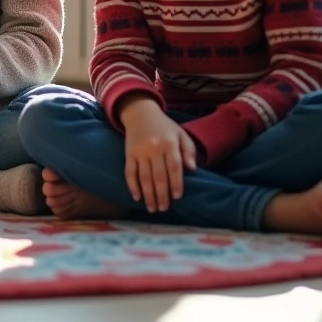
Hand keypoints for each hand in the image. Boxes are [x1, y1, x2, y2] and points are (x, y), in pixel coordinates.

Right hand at [119, 96, 197, 211]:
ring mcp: (140, 152)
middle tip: (164, 209)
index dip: (175, 183)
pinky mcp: (128, 154)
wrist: (140, 112)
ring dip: (148, 194)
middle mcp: (154, 148)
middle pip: (158, 176)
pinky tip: (137, 197)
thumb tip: (193, 169)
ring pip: (144, 177)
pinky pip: (129, 172)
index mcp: (169, 144)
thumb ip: (189, 151)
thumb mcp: (181, 134)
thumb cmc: (164, 126)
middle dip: (161, 194)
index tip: (177, 197)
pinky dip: (132, 186)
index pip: (174, 167)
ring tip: (152, 208)